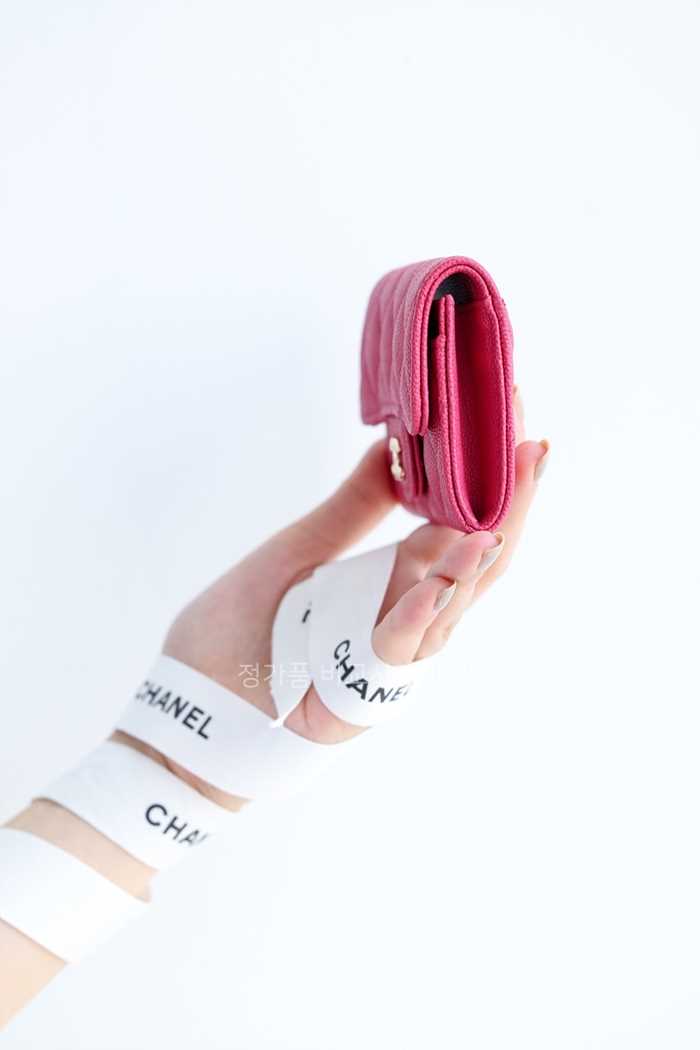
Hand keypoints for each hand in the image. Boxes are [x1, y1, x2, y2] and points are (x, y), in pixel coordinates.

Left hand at [116, 388, 546, 808]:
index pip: (461, 526)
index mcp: (395, 579)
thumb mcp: (298, 551)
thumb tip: (391, 447)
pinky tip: (436, 580)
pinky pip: (394, 652)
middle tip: (534, 446)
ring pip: (448, 607)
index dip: (492, 484)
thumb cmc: (243, 629)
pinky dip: (415, 617)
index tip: (514, 426)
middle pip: (476, 564)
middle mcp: (404, 615)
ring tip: (505, 499)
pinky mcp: (360, 696)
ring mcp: (388, 658)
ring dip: (476, 556)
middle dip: (510, 507)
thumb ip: (350, 509)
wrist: (194, 702)